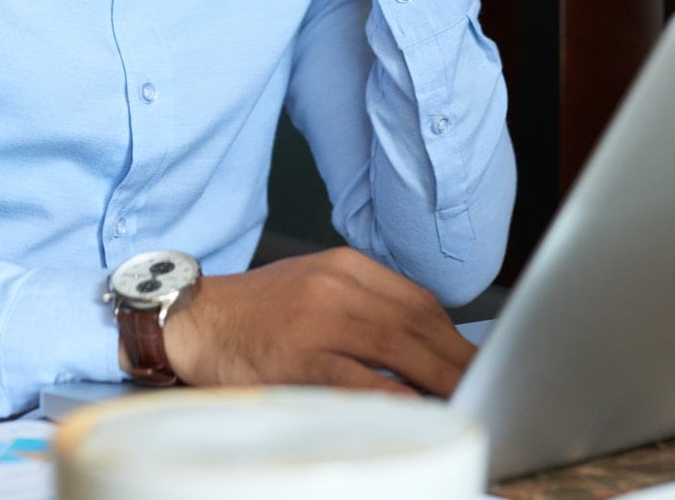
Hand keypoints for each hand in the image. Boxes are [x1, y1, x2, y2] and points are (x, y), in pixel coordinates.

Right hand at [159, 247, 474, 396]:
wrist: (190, 319)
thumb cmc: (256, 314)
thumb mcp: (314, 290)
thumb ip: (364, 309)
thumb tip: (422, 348)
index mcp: (345, 266)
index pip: (419, 301)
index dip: (455, 336)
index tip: (478, 362)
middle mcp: (336, 285)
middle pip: (417, 323)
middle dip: (457, 360)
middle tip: (485, 389)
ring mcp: (318, 319)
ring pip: (396, 346)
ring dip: (438, 378)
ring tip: (464, 402)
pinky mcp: (297, 355)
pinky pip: (355, 377)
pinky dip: (391, 394)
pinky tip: (414, 408)